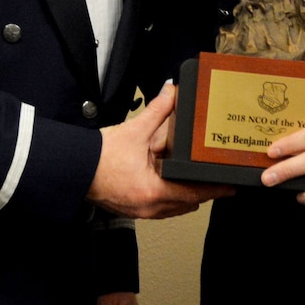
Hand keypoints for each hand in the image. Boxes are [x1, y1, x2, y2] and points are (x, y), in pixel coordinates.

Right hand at [87, 82, 233, 217]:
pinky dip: (169, 197)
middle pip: (187, 204)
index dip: (215, 190)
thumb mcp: (133, 130)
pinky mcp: (131, 210)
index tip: (231, 187)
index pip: (194, 194)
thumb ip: (157, 111)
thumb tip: (171, 92)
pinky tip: (168, 182)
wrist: (73, 169)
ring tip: (195, 181)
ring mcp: (140, 212)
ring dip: (185, 196)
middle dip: (202, 193)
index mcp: (153, 191)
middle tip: (217, 180)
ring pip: (174, 208)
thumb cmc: (100, 156)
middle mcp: (149, 207)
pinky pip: (159, 208)